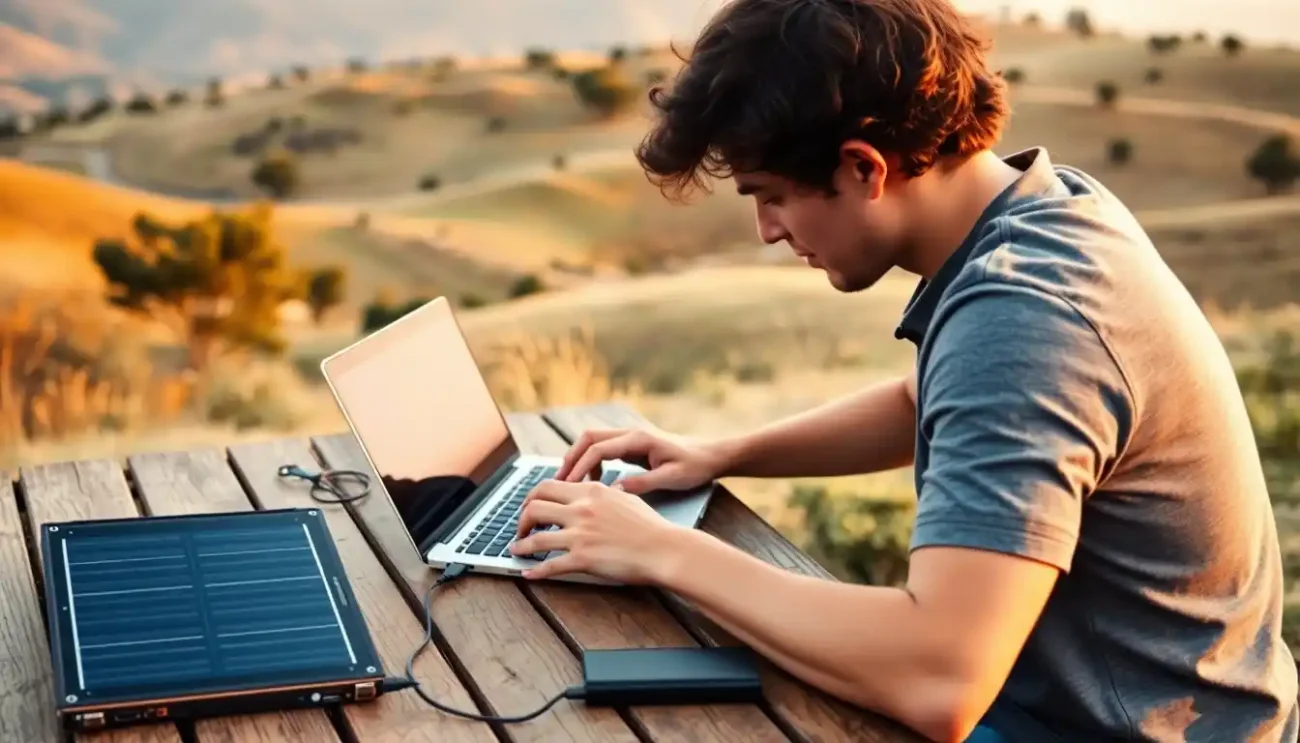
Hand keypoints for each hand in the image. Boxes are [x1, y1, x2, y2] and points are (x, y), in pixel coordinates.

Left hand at [509, 479, 684, 582]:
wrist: (664, 549)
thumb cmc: (651, 526)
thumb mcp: (625, 498)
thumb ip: (605, 494)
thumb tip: (597, 492)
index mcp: (591, 492)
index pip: (548, 486)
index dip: (532, 497)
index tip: (530, 506)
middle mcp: (582, 509)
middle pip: (535, 507)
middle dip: (522, 519)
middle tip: (521, 528)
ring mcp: (581, 534)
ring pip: (536, 537)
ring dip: (521, 546)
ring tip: (516, 551)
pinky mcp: (583, 559)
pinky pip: (550, 565)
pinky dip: (535, 570)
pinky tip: (529, 574)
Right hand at [556, 426, 727, 494]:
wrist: (711, 455)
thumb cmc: (695, 466)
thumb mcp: (672, 478)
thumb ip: (643, 484)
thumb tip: (614, 490)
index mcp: (638, 439)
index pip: (598, 449)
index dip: (580, 467)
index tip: (568, 486)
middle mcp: (631, 433)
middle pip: (588, 438)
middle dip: (571, 458)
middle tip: (558, 482)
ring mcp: (631, 436)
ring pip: (593, 440)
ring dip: (579, 458)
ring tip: (569, 483)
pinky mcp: (632, 444)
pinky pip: (603, 448)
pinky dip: (592, 461)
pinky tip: (594, 481)